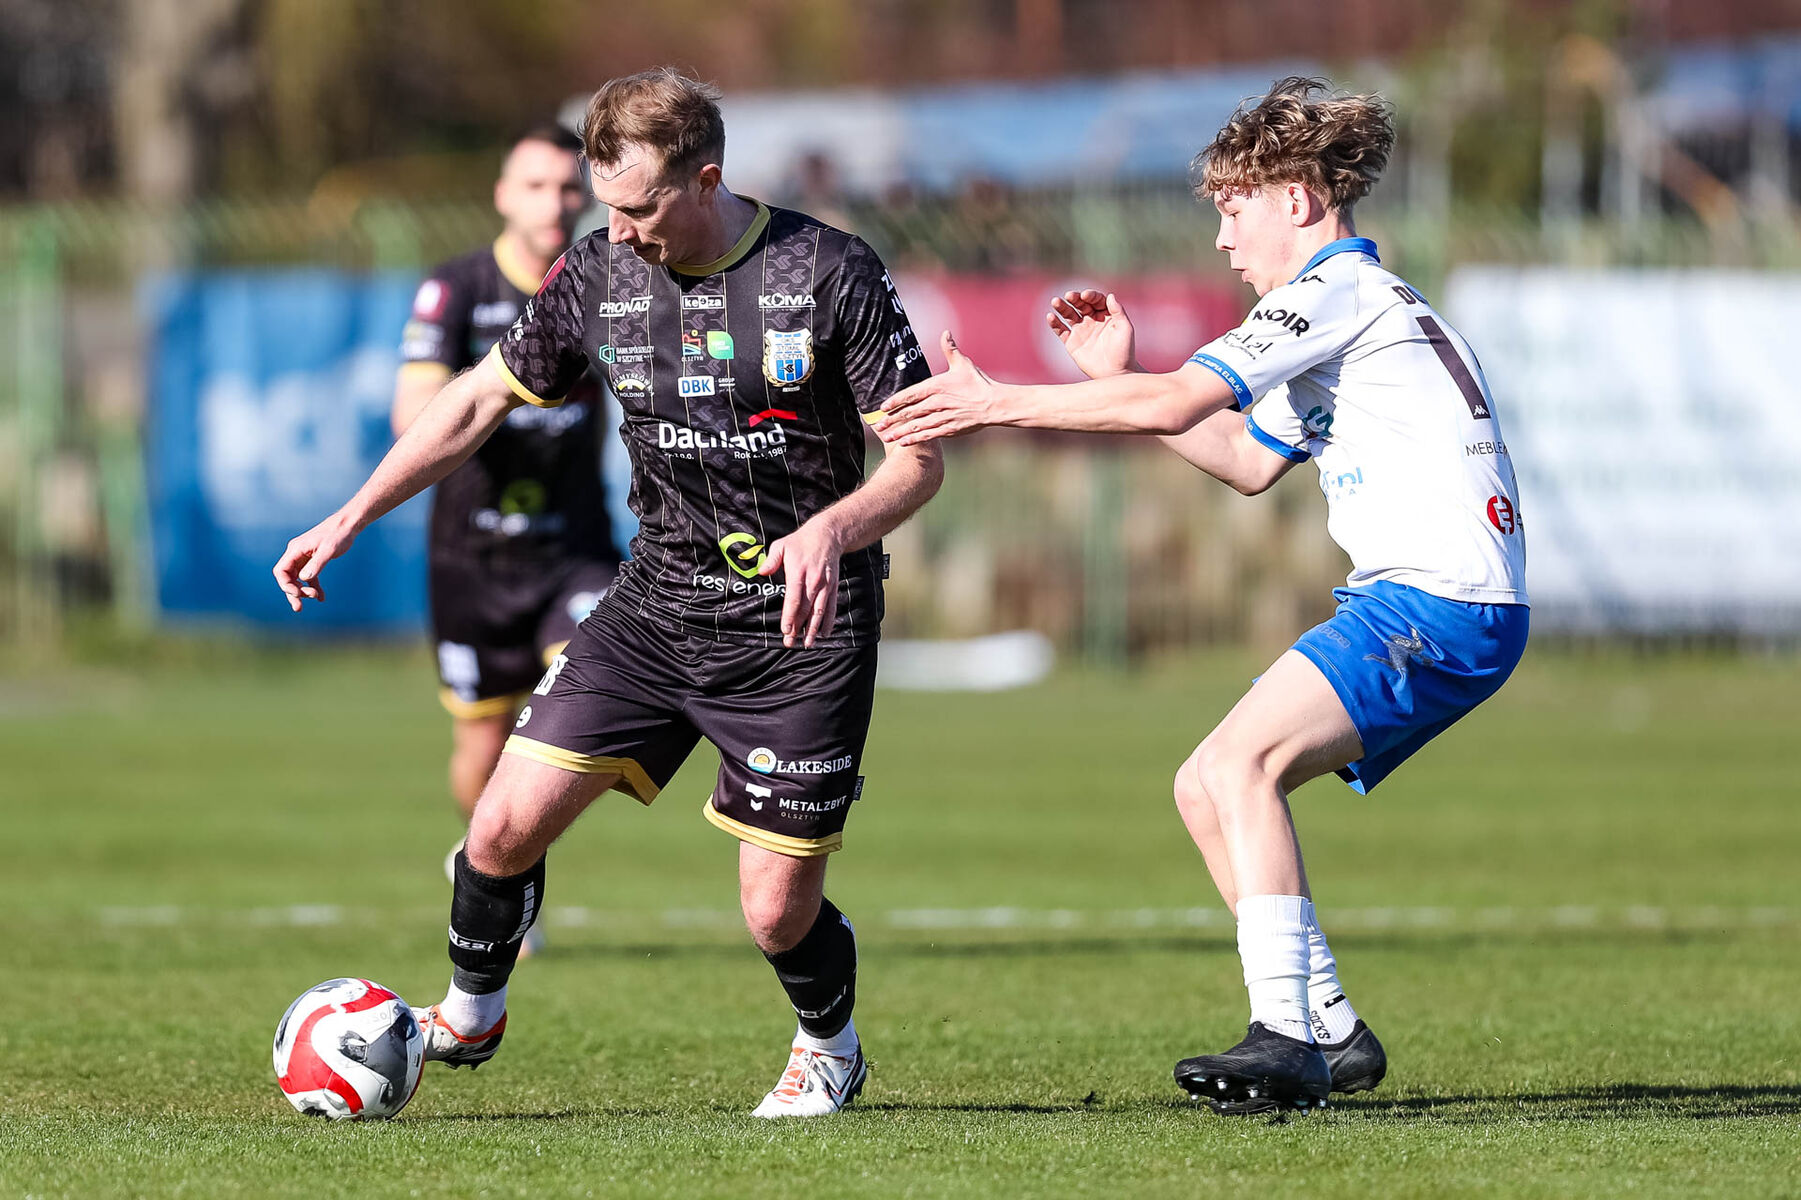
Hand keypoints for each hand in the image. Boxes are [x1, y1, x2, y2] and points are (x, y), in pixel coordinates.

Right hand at [272, 511, 359, 611]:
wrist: (348, 526)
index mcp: (295, 550)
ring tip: (315, 599)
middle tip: (300, 607)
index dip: (286, 585)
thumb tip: (304, 579)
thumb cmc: (338, 535)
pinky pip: (309, 577)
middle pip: (287, 577)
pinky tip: (322, 598)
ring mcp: (304, 558)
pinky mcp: (313, 561)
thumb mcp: (328, 549)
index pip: (280, 571)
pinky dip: (314, 587)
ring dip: (303, 591)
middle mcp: (296, 554)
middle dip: (293, 592)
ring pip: (297, 579)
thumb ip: (316, 564)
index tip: (298, 594)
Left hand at [759, 517, 845, 647]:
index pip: (793, 599)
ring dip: (813, 629)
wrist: (827, 535)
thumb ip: (771, 560)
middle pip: (805, 609)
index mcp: (798, 572)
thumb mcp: (782, 545)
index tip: (785, 630)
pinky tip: (824, 634)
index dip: (790, 616)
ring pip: (819, 611)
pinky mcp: (832, 587)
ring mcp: (824, 585)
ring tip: (807, 644)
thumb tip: (762, 572)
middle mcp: (813, 581)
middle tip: (790, 643)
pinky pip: (831, 607)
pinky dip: (828, 621)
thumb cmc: (801, 541)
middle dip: (798, 628)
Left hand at [872, 331, 999, 444]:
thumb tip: (945, 332)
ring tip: (887, 436)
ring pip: (917, 425)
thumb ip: (950, 349)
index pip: (911, 394)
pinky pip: (929, 435)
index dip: (896, 401)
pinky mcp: (950, 429)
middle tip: (877, 425)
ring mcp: (943, 417)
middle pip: (910, 412)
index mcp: (938, 386)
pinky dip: (915, 438)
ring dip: (900, 431)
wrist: (995, 404)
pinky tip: (904, 442)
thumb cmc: (978, 383)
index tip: (882, 407)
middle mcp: (938, 402)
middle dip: (892, 419)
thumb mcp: (963, 364)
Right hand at [1048, 289, 1136, 377]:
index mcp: (1106, 315)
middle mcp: (1092, 320)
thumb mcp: (1125, 329)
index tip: (1085, 295)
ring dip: (1061, 307)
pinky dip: (1055, 323)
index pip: (1096, 300)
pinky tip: (1050, 317)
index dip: (1090, 296)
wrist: (1115, 373)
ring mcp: (1081, 330)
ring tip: (1055, 301)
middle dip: (1074, 298)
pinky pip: (1061, 330)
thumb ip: (1118, 311)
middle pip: (1080, 304)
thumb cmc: (1124, 351)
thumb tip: (1110, 296)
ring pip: (1069, 314)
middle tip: (1069, 295)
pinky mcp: (1072, 342)